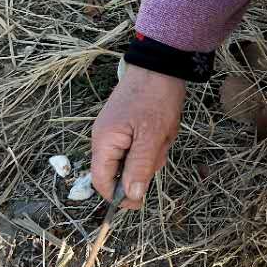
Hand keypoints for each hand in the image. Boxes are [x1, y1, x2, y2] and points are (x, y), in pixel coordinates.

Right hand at [90, 65, 185, 208]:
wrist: (161, 64)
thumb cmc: (155, 98)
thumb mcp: (152, 136)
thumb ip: (139, 167)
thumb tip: (131, 197)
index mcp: (104, 141)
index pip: (101, 181)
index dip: (118, 196)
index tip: (140, 202)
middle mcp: (105, 138)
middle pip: (121, 170)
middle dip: (145, 164)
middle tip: (161, 146)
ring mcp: (116, 131)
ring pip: (134, 158)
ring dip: (153, 151)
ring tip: (165, 131)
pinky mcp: (128, 125)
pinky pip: (140, 145)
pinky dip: (154, 141)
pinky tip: (164, 127)